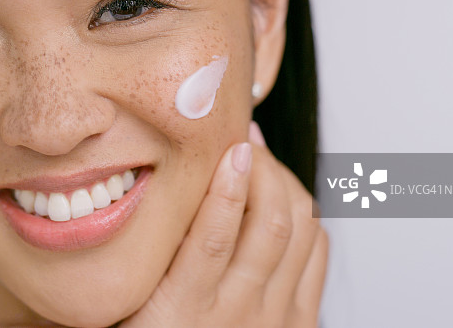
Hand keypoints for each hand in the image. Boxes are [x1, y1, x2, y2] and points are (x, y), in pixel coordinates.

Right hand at [120, 122, 328, 327]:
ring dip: (288, 184)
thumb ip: (149, 256)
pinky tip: (284, 200)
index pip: (215, 236)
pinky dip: (307, 215)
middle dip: (266, 168)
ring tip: (264, 162)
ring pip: (304, 231)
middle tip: (246, 142)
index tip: (231, 147)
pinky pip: (319, 253)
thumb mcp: (132, 305)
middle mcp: (238, 313)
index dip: (229, 184)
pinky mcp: (301, 322)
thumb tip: (157, 193)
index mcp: (184, 308)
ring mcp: (277, 319)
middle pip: (273, 224)